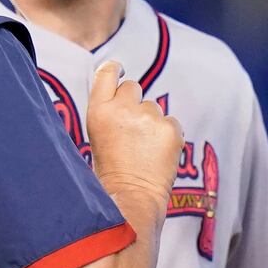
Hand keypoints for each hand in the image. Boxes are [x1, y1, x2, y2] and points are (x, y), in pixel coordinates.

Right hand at [86, 60, 182, 203]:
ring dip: (151, 122)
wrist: (132, 198)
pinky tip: (157, 154)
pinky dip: (167, 135)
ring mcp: (148, 117)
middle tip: (132, 129)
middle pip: (132, 87)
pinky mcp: (171, 128)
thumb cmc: (111, 173)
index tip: (119, 69)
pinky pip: (171, 122)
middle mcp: (123, 109)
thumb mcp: (97, 136)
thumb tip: (123, 96)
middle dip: (134, 102)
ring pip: (153, 107)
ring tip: (144, 150)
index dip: (115, 69)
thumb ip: (109, 113)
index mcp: (98, 111)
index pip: (107, 73)